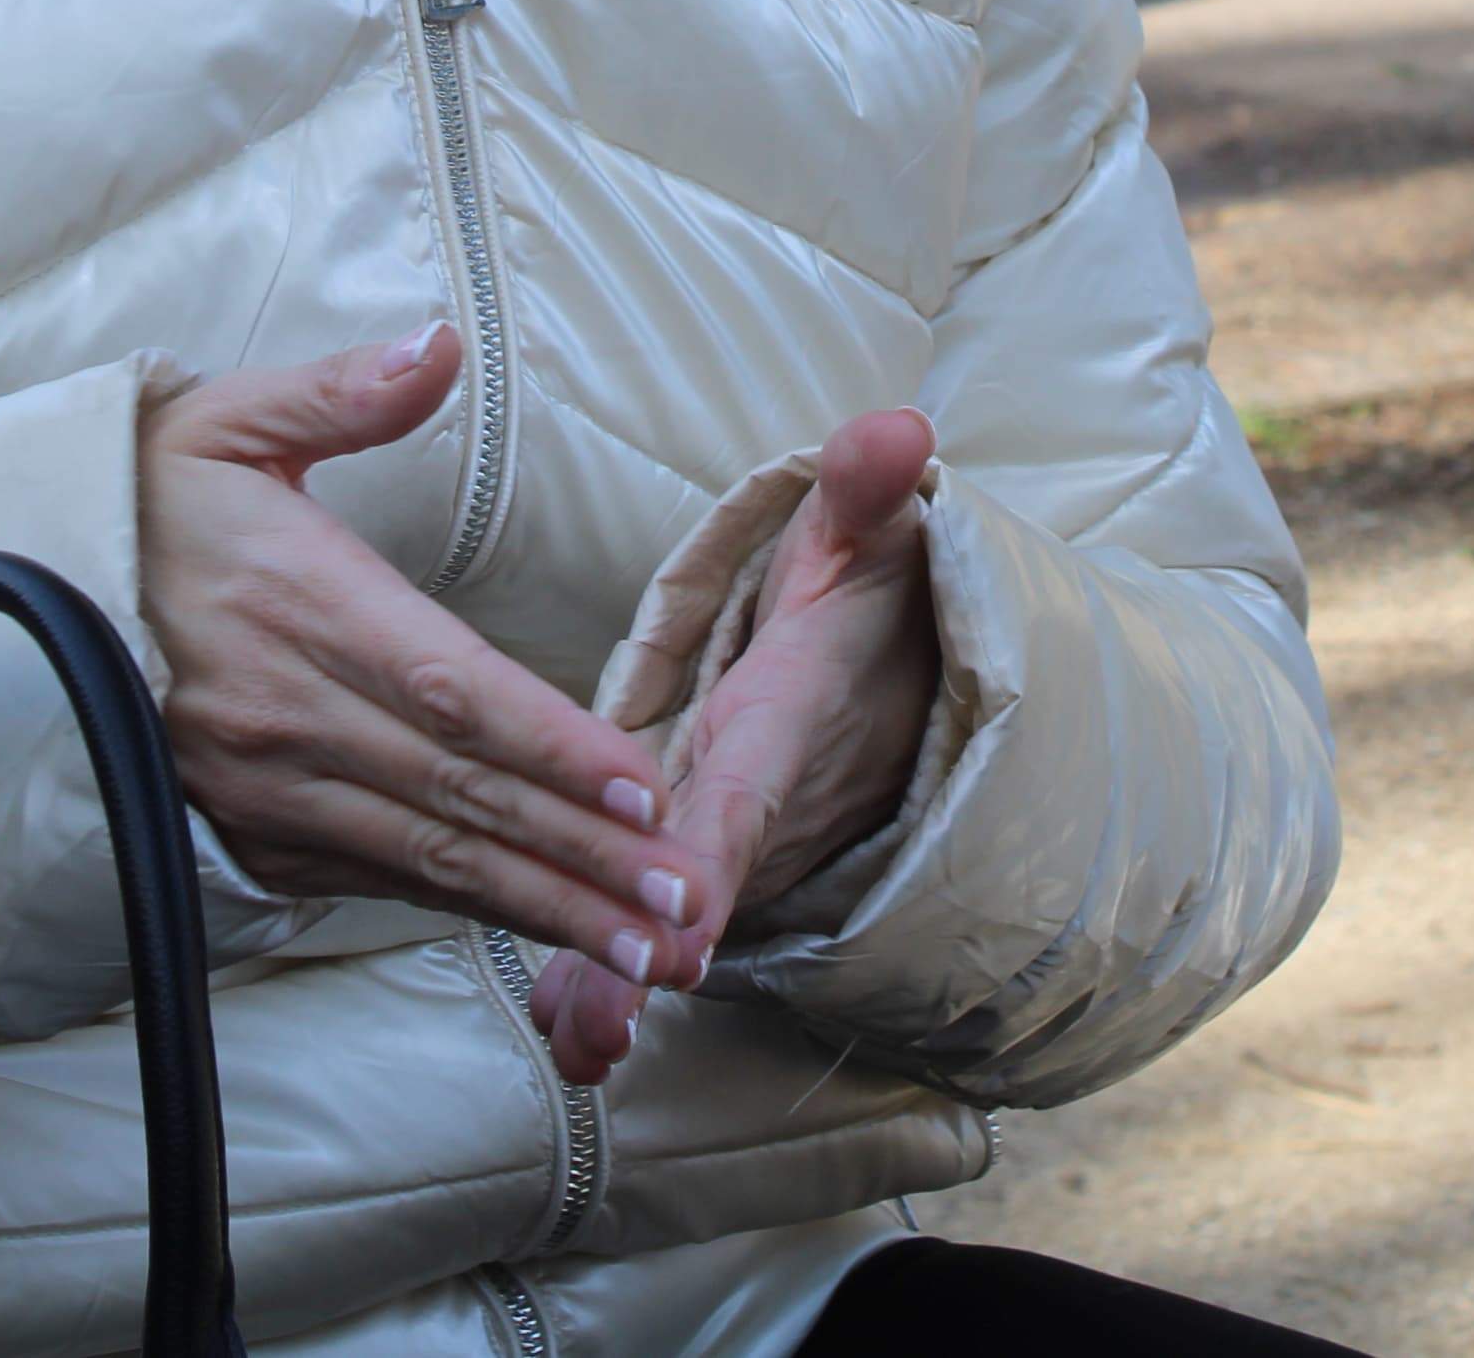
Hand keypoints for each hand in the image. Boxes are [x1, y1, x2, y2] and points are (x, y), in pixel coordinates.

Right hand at [138, 328, 700, 1083]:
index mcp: (305, 609)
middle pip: (464, 799)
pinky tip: (548, 930)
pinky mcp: (254, 834)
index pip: (453, 692)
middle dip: (586, 856)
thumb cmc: (149, 497)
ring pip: (433, 862)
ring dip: (548, 908)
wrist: (21, 589)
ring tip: (647, 952)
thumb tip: (440, 343)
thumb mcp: (230, 420)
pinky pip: (380, 880)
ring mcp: (269, 790)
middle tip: (686, 907)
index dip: (551, 747)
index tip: (640, 787)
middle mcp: (291, 717)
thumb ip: (342, 392)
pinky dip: (468, 909)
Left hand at [518, 411, 943, 1074]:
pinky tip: (565, 1033)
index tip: (680, 918)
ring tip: (574, 1040)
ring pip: (670, 923)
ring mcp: (732, 845)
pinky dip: (613, 984)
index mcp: (786, 723)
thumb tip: (896, 432)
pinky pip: (653, 926)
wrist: (908, 672)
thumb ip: (864, 490)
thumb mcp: (868, 533)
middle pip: (698, 889)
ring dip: (621, 984)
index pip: (746, 796)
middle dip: (649, 949)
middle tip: (605, 1016)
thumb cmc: (866, 594)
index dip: (711, 859)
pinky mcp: (697, 862)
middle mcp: (763, 802)